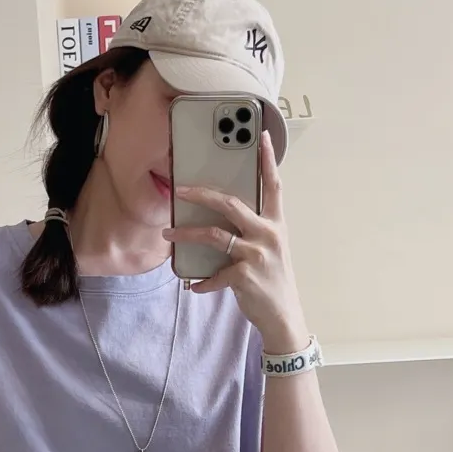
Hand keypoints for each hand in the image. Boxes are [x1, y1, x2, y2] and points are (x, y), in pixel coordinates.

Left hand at [162, 128, 307, 344]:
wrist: (283, 315)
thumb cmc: (272, 280)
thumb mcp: (270, 249)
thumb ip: (252, 231)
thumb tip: (220, 218)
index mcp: (275, 224)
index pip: (273, 185)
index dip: (268, 160)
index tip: (263, 136)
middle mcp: (268, 234)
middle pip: (230, 204)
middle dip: (201, 194)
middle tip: (179, 190)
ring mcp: (256, 254)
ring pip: (214, 235)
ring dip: (187, 235)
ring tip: (168, 235)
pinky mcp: (245, 276)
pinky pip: (214, 274)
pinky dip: (201, 281)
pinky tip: (193, 286)